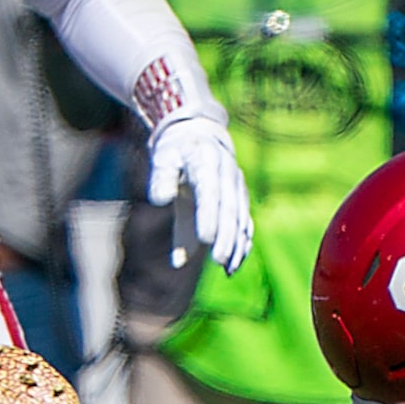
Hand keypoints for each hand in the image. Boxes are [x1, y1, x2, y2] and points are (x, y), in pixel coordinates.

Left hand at [147, 114, 251, 273]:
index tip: (207, 241)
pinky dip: (242, 242)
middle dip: (226, 237)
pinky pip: (245, 221)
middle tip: (220, 262)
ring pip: (241, 218)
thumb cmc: (175, 151)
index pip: (210, 194)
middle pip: (229, 210)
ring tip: (229, 269)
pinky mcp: (240, 197)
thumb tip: (159, 202)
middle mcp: (228, 175)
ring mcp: (237, 186)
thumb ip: (161, 178)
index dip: (209, 217)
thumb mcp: (163, 159)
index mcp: (207, 163)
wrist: (200, 134)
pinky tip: (236, 262)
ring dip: (237, 244)